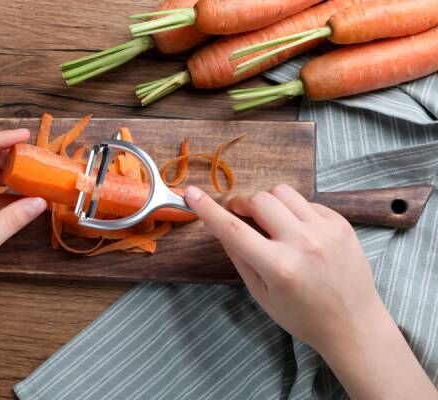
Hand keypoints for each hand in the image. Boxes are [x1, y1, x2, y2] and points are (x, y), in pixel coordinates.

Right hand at [184, 184, 383, 354]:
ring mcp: (325, 230)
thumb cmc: (301, 316)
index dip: (208, 209)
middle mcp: (303, 243)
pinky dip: (292, 210)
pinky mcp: (340, 223)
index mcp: (279, 267)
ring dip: (267, 202)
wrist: (353, 324)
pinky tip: (296, 230)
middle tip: (240, 216)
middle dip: (242, 204)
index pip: (233, 230)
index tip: (191, 193)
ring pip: (282, 192)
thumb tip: (218, 225)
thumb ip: (239, 257)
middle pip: (259, 200)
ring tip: (270, 222)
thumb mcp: (261, 295)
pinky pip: (306, 201)